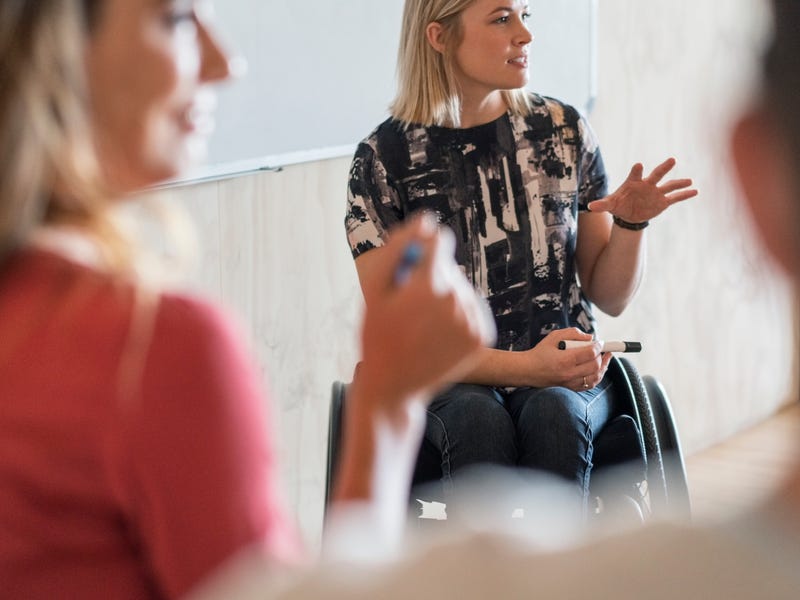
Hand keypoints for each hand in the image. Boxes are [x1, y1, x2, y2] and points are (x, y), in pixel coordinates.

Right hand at [357, 214, 495, 419]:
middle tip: (407, 309)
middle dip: (430, 278)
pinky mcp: (482, 335)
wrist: (395, 386)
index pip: (438, 242)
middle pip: (449, 267)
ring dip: (444, 298)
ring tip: (422, 324)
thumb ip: (398, 249)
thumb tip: (426, 221)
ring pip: (462, 288)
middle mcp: (456, 300)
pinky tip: (438, 334)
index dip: (421, 251)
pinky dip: (457, 315)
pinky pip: (472, 309)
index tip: (409, 269)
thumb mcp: (375, 291)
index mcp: (427, 285)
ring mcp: (472, 320)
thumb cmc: (378, 335)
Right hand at [521, 328, 611, 390]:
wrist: (528, 370)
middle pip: (595, 365)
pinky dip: (597, 377)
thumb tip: (590, 337)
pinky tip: (598, 369)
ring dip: (603, 367)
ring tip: (605, 359)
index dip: (599, 346)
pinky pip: (589, 384)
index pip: (590, 353)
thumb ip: (573, 333)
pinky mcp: (570, 388)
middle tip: (602, 350)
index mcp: (564, 359)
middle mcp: (569, 373)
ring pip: (595, 377)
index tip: (600, 342)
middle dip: (601, 356)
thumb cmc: (540, 352)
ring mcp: (570, 383)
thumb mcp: (554, 336)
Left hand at [587, 157, 697, 223]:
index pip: (635, 173)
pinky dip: (684, 195)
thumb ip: (602, 204)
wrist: (628, 214)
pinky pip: (675, 198)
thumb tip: (590, 207)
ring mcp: (656, 193)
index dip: (636, 170)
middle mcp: (647, 184)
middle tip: (672, 160)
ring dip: (679, 183)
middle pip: (656, 174)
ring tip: (690, 180)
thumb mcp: (610, 205)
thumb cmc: (619, 204)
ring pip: (669, 185)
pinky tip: (695, 191)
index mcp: (633, 182)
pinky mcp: (662, 202)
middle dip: (663, 168)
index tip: (638, 165)